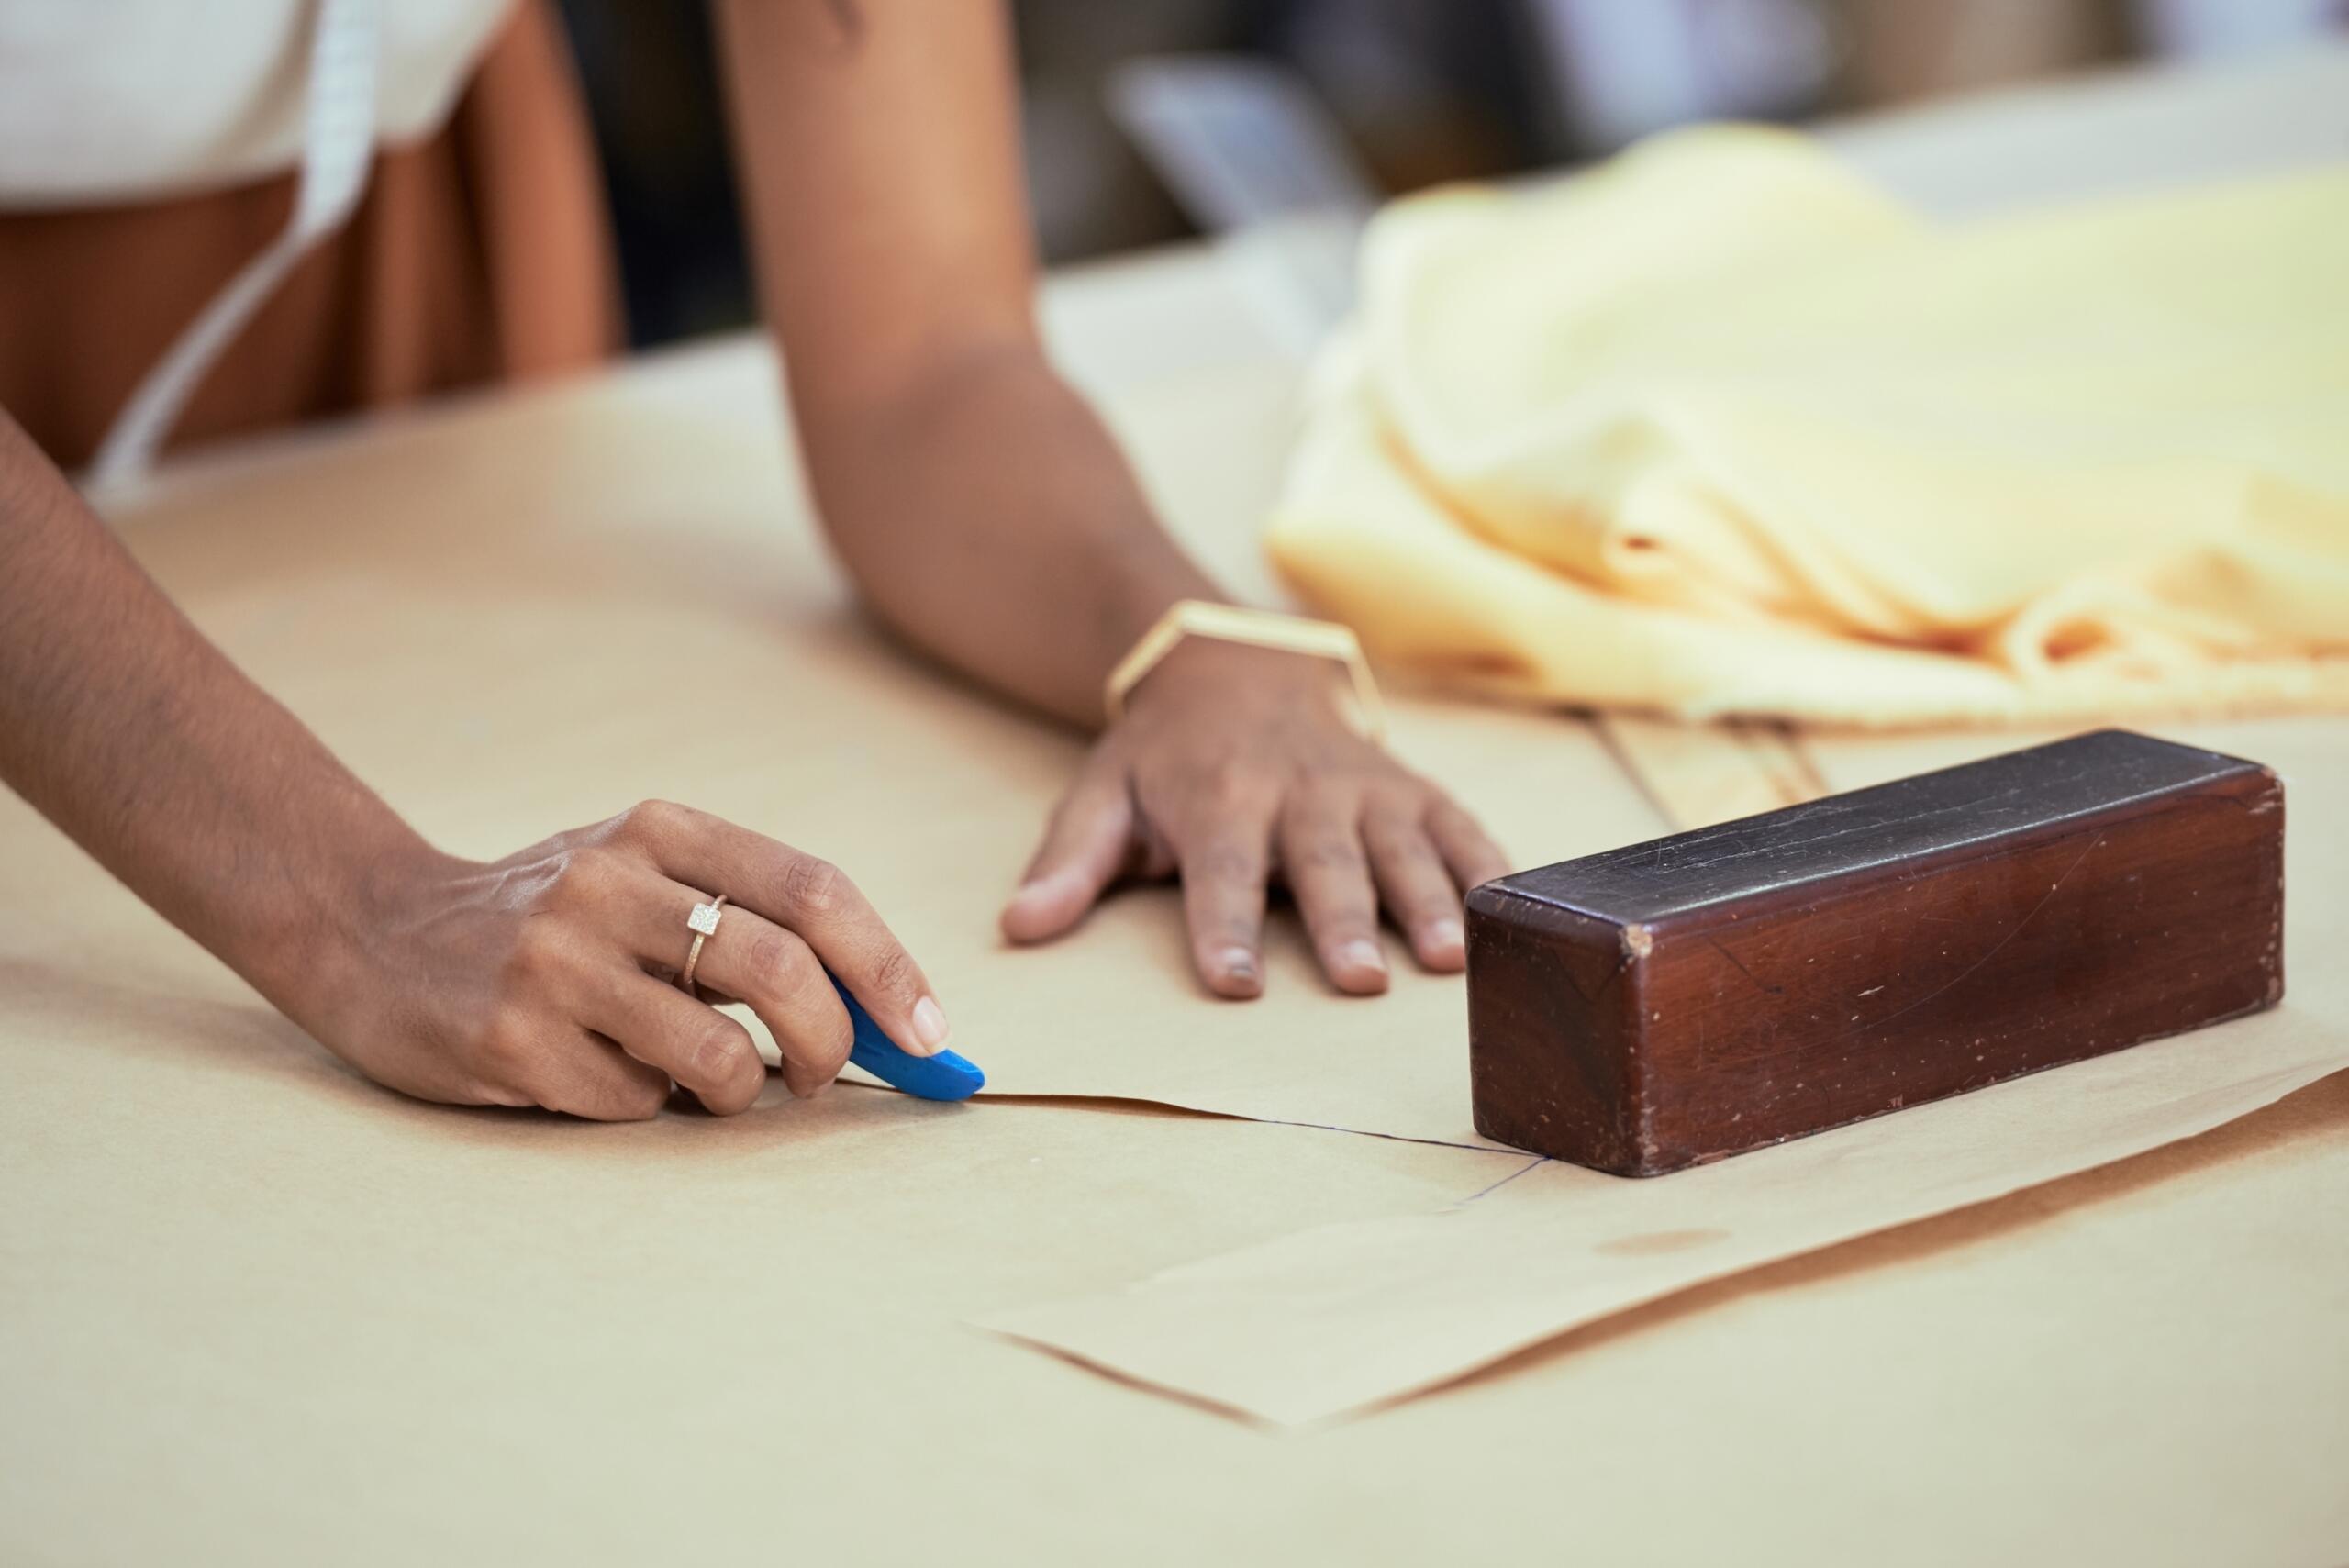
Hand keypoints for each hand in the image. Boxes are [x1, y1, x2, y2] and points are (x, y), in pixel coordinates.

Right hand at [308, 802, 950, 1118]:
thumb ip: (751, 919)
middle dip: (835, 1042)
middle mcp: (607, 883)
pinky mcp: (510, 1040)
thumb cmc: (553, 919)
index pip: (814, 890)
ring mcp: (554, 962)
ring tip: (712, 1081)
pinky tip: (605, 1076)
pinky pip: (636, 1103)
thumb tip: (889, 1015)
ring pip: (719, 1055)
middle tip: (826, 1076)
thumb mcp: (642, 876)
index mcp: (658, 829)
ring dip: (742, 1089)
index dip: (887, 969)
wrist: (372, 931)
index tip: (931, 1034)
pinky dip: (650, 1106)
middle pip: (781, 968)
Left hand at [1000, 640, 1512, 997]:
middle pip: (1321, 863)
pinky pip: (1458, 824)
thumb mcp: (1102, 795)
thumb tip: (1019, 927)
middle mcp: (1296, 791)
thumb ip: (1069, 863)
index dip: (1224, 924)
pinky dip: (1488, 863)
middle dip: (1342, 921)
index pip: (1219, 868)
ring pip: (1400, 845)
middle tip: (1360, 981)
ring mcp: (1363, 787)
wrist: (1237, 665)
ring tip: (1450, 958)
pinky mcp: (1412, 787)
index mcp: (1217, 797)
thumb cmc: (1165, 755)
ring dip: (1428, 900)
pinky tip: (1512, 910)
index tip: (1234, 981)